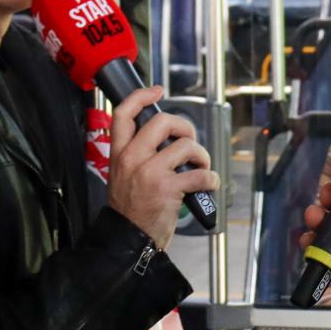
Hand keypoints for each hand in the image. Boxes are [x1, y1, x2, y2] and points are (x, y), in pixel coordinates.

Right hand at [107, 85, 218, 249]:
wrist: (128, 238)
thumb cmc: (130, 209)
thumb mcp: (121, 175)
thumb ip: (136, 154)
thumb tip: (167, 139)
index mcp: (119, 153)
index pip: (123, 113)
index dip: (140, 96)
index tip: (156, 90)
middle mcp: (132, 158)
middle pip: (162, 121)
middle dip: (184, 127)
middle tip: (188, 141)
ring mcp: (150, 173)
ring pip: (186, 146)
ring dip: (201, 155)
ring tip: (201, 167)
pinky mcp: (168, 189)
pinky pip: (200, 174)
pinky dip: (211, 178)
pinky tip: (208, 184)